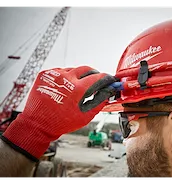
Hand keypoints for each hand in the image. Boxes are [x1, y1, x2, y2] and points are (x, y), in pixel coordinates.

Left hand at [1, 66, 117, 159]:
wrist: (37, 124)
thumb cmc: (61, 122)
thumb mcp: (85, 116)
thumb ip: (100, 102)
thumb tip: (108, 92)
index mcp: (76, 89)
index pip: (98, 77)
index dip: (107, 78)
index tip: (110, 80)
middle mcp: (65, 78)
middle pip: (87, 69)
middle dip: (95, 74)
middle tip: (97, 81)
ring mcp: (54, 75)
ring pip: (74, 69)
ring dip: (80, 76)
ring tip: (78, 88)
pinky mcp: (45, 74)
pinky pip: (61, 71)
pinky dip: (66, 77)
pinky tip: (66, 87)